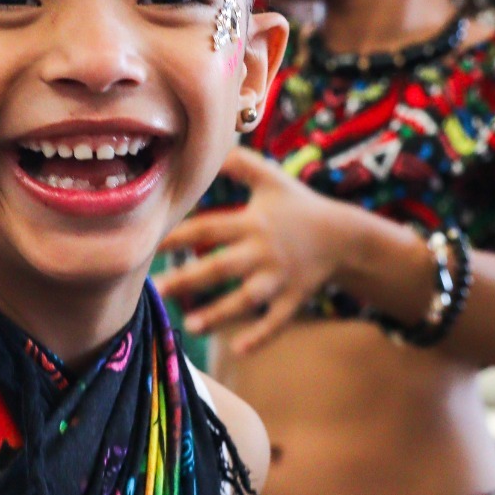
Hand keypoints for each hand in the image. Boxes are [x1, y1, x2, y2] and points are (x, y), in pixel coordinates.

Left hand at [154, 146, 342, 353]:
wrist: (345, 235)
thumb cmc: (299, 206)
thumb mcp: (271, 179)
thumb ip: (238, 163)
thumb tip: (206, 145)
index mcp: (252, 222)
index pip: (207, 229)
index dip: (177, 236)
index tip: (148, 244)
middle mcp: (263, 251)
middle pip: (220, 267)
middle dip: (188, 279)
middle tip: (157, 290)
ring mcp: (280, 278)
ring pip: (246, 300)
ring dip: (218, 314)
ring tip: (190, 325)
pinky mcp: (294, 299)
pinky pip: (276, 322)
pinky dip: (260, 336)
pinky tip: (239, 350)